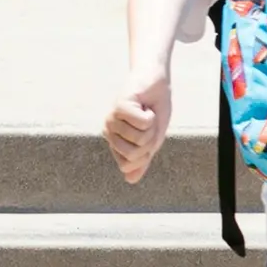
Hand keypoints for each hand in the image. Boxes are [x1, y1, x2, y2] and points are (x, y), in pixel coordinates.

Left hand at [102, 66, 174, 183]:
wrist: (158, 86)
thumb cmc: (154, 112)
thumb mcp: (151, 141)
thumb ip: (141, 160)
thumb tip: (129, 180)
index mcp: (114, 142)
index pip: (126, 166)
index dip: (144, 155)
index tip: (146, 138)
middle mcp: (108, 131)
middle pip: (133, 153)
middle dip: (149, 140)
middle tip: (147, 124)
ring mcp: (112, 118)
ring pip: (140, 137)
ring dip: (152, 125)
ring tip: (146, 113)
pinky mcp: (120, 105)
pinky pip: (142, 122)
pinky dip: (151, 115)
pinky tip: (145, 105)